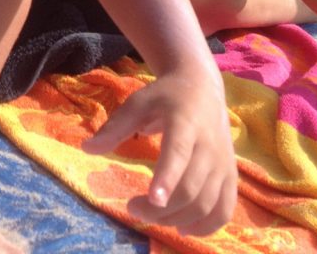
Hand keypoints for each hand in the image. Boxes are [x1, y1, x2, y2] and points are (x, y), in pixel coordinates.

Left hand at [83, 70, 236, 235]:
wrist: (202, 88)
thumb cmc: (165, 97)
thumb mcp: (137, 103)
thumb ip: (114, 128)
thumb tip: (86, 149)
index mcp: (185, 122)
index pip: (178, 153)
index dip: (167, 178)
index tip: (154, 200)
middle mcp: (209, 145)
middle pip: (191, 188)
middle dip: (161, 208)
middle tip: (132, 209)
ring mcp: (223, 162)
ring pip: (206, 203)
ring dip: (177, 219)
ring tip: (150, 217)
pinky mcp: (230, 175)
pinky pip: (224, 209)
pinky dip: (207, 226)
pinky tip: (182, 228)